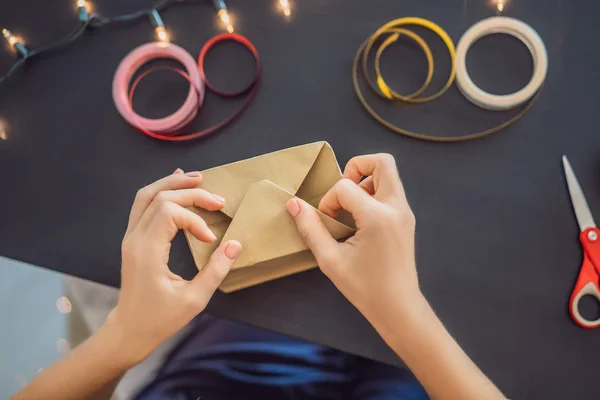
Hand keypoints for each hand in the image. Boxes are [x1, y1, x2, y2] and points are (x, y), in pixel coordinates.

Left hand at [106, 169, 241, 364]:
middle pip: (160, 198)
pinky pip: (142, 204)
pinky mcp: (132, 238)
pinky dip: (160, 190)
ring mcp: (130, 236)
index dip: (195, 219)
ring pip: (146, 195)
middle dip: (191, 194)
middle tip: (218, 200)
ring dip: (173, 184)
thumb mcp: (194, 300)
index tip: (211, 239)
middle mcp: (134, 239)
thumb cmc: (161, 318)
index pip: (170, 214)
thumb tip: (235, 244)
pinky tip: (176, 182)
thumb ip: (215, 270)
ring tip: (198, 178)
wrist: (130, 329)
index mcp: (147, 252)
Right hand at [285, 154, 419, 323]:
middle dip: (356, 168)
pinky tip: (360, 219)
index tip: (327, 223)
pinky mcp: (406, 219)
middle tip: (342, 192)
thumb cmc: (364, 288)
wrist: (398, 308)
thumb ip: (311, 228)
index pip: (346, 186)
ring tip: (350, 207)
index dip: (329, 200)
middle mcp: (396, 207)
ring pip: (389, 175)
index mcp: (378, 216)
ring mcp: (405, 212)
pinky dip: (373, 194)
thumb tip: (293, 204)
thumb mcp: (330, 260)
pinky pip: (391, 191)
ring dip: (365, 181)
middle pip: (382, 162)